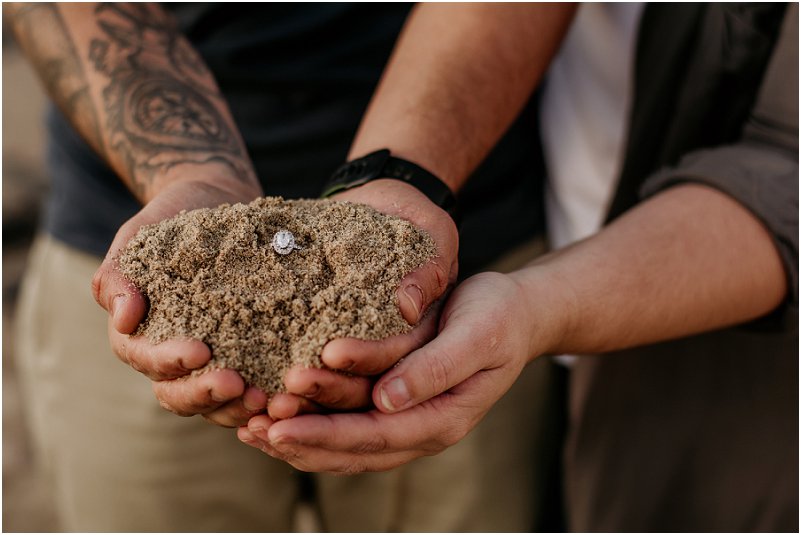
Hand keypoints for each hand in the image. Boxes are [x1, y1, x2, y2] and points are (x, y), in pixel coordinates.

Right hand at [92, 177, 267, 427]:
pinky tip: (288, 397)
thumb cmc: (169, 221)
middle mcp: (172, 358)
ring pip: (216, 403)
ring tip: (268, 401)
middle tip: (238, 386)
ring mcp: (210, 363)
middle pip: (179, 394)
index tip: (202, 351)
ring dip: (239, 407)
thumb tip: (124, 318)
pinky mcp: (246, 357)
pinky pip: (251, 387)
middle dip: (206, 394)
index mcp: (140, 336)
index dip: (171, 361)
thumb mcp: (139, 239)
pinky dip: (266, 398)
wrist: (214, 203)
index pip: (147, 359)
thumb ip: (119, 276)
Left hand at [241, 271, 555, 471]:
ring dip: (299, 436)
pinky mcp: (394, 400)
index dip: (323, 434)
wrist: (516, 314)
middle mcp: (420, 427)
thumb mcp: (477, 337)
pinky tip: (280, 407)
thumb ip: (436, 369)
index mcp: (442, 418)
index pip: (374, 436)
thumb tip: (387, 400)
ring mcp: (407, 417)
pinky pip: (348, 418)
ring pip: (345, 440)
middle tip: (250, 429)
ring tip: (250, 425)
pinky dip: (313, 417)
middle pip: (351, 449)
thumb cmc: (499, 319)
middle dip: (299, 441)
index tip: (277, 425)